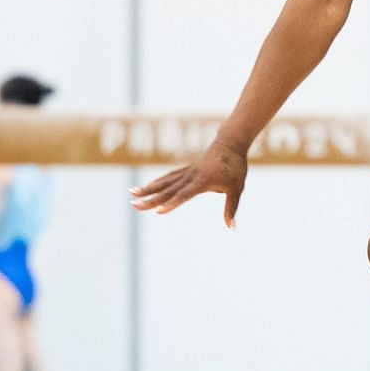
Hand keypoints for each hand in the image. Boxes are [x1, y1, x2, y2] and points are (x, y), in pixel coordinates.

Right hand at [130, 140, 248, 228]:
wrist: (231, 143)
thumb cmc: (235, 167)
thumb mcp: (237, 188)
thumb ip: (231, 208)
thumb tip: (232, 227)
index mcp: (203, 181)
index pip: (184, 194)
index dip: (172, 203)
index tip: (158, 211)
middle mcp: (191, 176)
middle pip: (168, 190)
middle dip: (150, 199)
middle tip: (134, 205)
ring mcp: (187, 172)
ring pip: (165, 182)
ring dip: (148, 189)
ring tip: (133, 194)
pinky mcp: (187, 170)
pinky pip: (170, 177)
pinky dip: (158, 182)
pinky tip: (148, 186)